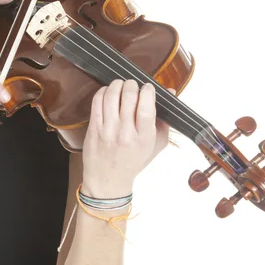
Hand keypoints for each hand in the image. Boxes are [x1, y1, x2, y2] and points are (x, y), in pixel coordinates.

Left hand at [81, 79, 173, 196]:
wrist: (108, 179)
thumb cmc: (134, 161)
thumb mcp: (156, 145)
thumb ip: (164, 120)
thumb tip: (171, 92)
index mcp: (144, 138)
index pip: (147, 107)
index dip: (148, 91)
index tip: (148, 88)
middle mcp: (126, 133)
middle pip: (129, 97)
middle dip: (132, 85)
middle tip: (133, 85)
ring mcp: (108, 130)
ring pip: (112, 96)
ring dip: (117, 84)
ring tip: (121, 85)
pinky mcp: (94, 128)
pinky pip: (97, 101)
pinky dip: (103, 91)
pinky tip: (108, 92)